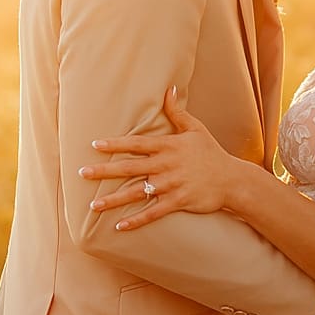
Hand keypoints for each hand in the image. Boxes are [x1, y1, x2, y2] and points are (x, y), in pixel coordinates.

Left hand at [82, 88, 239, 225]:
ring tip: (93, 205)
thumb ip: (177, 112)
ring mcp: (171, 185)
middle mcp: (166, 165)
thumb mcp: (195, 129)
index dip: (115, 144)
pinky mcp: (178, 202)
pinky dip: (136, 220)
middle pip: (129, 167)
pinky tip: (119, 225)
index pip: (136, 144)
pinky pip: (153, 212)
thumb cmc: (211, 153)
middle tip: (82, 173)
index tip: (95, 145)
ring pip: (137, 192)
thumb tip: (169, 89)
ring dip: (114, 199)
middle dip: (104, 171)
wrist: (232, 180)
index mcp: (168, 146)